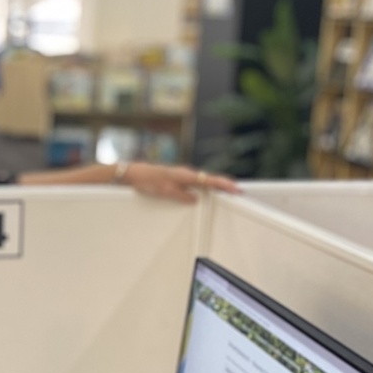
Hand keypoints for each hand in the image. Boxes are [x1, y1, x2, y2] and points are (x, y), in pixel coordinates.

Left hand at [122, 163, 240, 204]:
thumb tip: (195, 199)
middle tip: (238, 191)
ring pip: (203, 180)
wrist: (134, 173)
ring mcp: (182, 175)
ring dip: (216, 185)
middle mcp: (186, 173)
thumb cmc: (147, 180)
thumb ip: (181, 195)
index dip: (224, 184)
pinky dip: (205, 185)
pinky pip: (195, 182)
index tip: (236, 189)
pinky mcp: (177, 178)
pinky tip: (206, 190)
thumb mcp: (165, 191)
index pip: (210, 180)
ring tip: (228, 191)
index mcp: (185, 175)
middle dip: (224, 185)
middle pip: (210, 179)